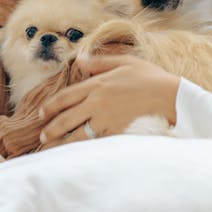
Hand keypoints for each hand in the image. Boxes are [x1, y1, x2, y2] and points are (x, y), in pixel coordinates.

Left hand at [38, 54, 179, 148]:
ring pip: (77, 134)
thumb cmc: (150, 77)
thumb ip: (100, 62)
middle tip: (44, 136)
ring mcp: (106, 119)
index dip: (50, 106)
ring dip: (62, 142)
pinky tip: (77, 151)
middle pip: (66, 119)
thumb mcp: (125, 61)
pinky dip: (83, 147)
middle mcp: (97, 103)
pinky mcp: (116, 132)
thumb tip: (80, 59)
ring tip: (54, 147)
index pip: (65, 97)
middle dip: (51, 129)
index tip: (42, 113)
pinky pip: (94, 142)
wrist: (169, 96)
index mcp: (96, 85)